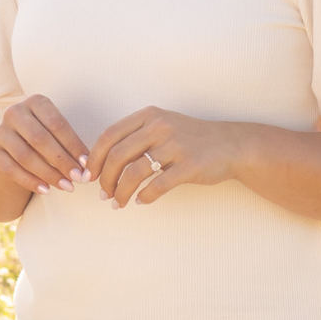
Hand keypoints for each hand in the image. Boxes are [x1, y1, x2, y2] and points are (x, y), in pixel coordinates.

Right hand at [0, 96, 90, 196]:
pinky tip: (46, 190)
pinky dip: (30, 181)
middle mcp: (14, 112)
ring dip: (48, 174)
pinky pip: (11, 169)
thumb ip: (68, 144)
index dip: (73, 145)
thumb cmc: (41, 136)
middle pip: (40, 139)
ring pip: (25, 156)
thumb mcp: (54, 131)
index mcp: (35, 102)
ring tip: (66, 187)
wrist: (8, 142)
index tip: (86, 164)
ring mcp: (0, 131)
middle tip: (78, 178)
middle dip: (62, 161)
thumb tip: (86, 166)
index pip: (56, 124)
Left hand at [86, 107, 248, 208]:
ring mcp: (175, 145)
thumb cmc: (191, 139)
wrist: (230, 145)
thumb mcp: (162, 127)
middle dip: (105, 180)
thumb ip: (135, 138)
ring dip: (121, 193)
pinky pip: (157, 186)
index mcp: (148, 116)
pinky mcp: (189, 165)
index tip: (90, 176)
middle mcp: (160, 127)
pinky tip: (141, 201)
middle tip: (104, 195)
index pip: (109, 136)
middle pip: (117, 156)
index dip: (95, 159)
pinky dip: (145, 197)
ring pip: (134, 173)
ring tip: (118, 203)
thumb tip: (103, 162)